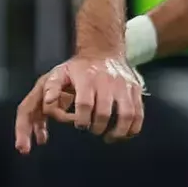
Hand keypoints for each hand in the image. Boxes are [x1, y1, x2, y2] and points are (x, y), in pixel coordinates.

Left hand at [12, 55, 144, 152]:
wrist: (103, 50)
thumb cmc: (79, 67)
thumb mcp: (61, 72)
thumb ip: (51, 88)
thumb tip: (48, 103)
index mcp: (87, 79)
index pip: (85, 105)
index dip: (82, 120)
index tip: (80, 125)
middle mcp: (107, 82)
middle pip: (104, 113)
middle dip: (97, 128)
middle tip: (93, 130)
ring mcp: (124, 86)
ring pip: (126, 115)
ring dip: (118, 132)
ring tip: (110, 137)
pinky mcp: (135, 90)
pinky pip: (139, 113)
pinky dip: (133, 128)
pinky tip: (124, 133)